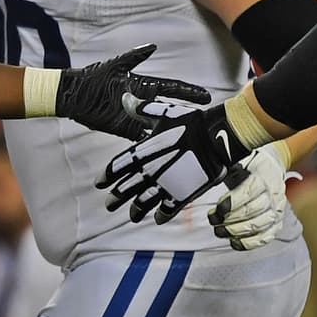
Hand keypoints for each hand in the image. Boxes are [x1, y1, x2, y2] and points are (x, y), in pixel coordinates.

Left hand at [55, 44, 211, 139]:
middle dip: (188, 114)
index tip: (205, 96)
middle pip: (170, 108)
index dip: (187, 92)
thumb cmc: (91, 77)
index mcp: (142, 86)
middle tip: (208, 121)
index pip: (170, 89)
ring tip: (193, 138)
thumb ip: (134, 57)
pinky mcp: (124, 129)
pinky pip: (142, 138)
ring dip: (172, 131)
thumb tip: (154, 46)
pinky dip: (152, 144)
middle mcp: (142, 102)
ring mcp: (135, 117)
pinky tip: (167, 150)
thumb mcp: (114, 66)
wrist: (71, 95)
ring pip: (159, 125)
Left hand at [97, 97, 249, 223]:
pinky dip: (162, 215)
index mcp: (142, 152)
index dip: (107, 176)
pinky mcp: (182, 194)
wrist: (216, 138)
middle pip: (125, 189)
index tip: (99, 183)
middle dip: (116, 198)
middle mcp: (149, 171)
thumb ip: (142, 110)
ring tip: (132, 216)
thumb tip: (124, 98)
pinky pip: (168, 209)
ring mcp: (165, 185)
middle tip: (109, 205)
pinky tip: (158, 219)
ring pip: (143, 203)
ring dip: (135, 211)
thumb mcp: (163, 113)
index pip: (117, 167)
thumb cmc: (190, 123)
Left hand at [209, 145, 297, 250]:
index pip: (250, 192)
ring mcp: (277, 211)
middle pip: (253, 211)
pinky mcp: (277, 224)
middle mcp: (273, 195)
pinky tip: (235, 242)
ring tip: (220, 231)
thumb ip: (226, 168)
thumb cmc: (250, 167)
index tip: (219, 208)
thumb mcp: (238, 162)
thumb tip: (211, 172)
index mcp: (263, 177)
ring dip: (237, 231)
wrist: (271, 169)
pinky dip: (250, 243)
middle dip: (230, 219)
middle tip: (214, 221)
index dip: (233, 202)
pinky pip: (266, 237)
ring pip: (259, 226)